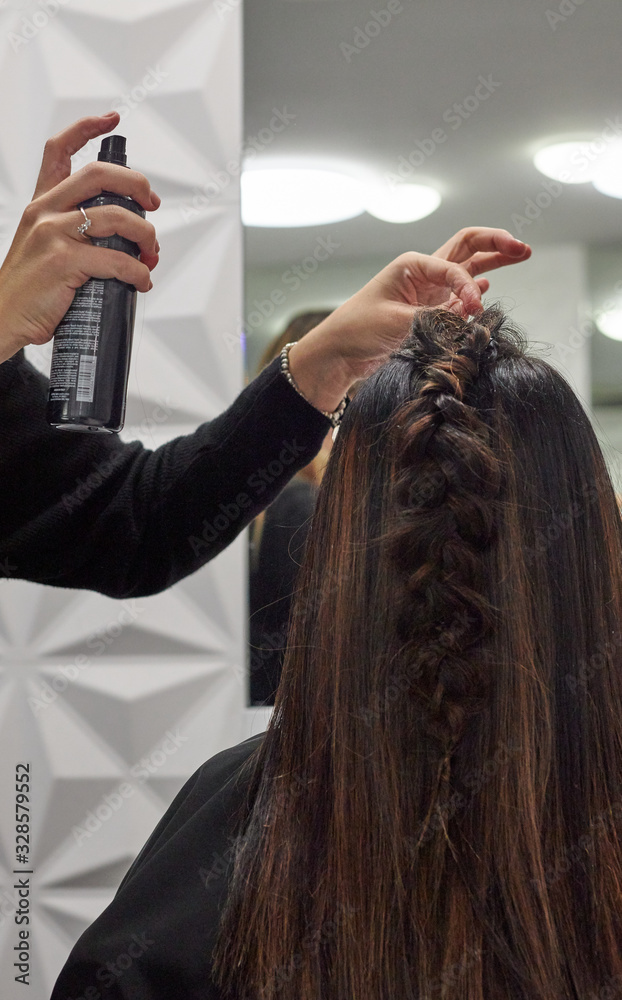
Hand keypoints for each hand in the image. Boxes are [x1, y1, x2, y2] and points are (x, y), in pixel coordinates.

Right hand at [0, 112, 160, 363]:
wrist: (2, 318)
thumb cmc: (29, 291)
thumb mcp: (42, 248)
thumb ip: (73, 233)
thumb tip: (123, 240)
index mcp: (41, 205)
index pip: (59, 151)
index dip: (87, 128)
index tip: (112, 119)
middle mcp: (44, 212)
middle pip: (99, 174)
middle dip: (136, 183)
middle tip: (153, 202)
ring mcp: (52, 234)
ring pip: (116, 217)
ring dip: (145, 235)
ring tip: (151, 254)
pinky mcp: (63, 262)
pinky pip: (116, 260)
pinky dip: (138, 272)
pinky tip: (141, 281)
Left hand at [288, 227, 530, 411]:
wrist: (339, 353)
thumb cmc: (359, 329)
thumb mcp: (396, 323)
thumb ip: (433, 319)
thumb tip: (465, 319)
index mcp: (413, 265)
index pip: (455, 267)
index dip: (469, 288)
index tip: (475, 310)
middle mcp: (424, 273)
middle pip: (468, 247)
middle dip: (496, 244)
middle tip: (523, 248)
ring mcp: (429, 291)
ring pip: (468, 268)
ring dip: (494, 261)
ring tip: (522, 253)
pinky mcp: (430, 311)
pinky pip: (460, 296)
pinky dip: (475, 291)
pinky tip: (489, 289)